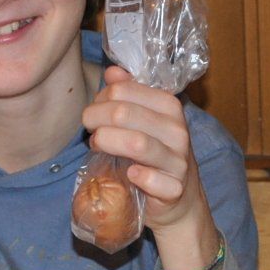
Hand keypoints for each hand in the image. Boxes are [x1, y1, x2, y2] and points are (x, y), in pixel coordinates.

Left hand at [80, 66, 207, 233]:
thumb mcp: (145, 120)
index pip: (123, 90)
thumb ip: (129, 94)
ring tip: (98, 146)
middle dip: (96, 119)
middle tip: (91, 131)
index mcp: (169, 107)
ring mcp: (178, 161)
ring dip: (108, 143)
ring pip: (137, 144)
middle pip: (124, 113)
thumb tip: (112, 72)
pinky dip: (137, 177)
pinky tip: (129, 174)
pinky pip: (154, 181)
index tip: (94, 113)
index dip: (100, 100)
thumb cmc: (155, 155)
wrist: (179, 198)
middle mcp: (177, 130)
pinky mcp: (175, 189)